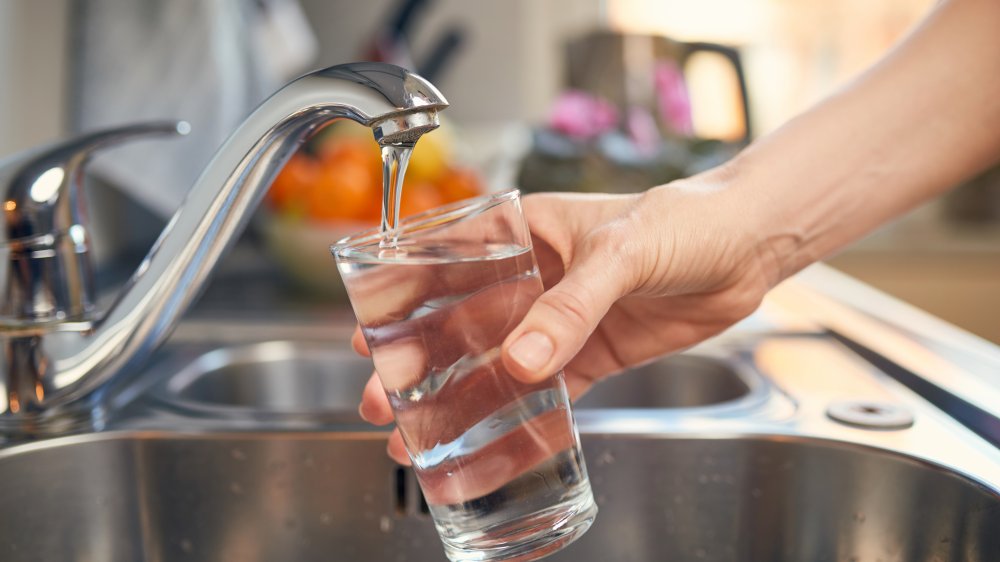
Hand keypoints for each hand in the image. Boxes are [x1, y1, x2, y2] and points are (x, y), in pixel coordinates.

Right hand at [355, 176, 777, 464]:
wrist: (747, 247)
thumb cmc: (684, 221)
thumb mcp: (621, 252)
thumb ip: (572, 305)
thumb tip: (522, 359)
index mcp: (526, 232)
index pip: (449, 263)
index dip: (404, 298)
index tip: (370, 332)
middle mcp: (535, 277)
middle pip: (463, 323)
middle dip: (420, 362)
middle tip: (385, 399)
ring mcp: (561, 318)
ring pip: (498, 363)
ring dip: (461, 397)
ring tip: (422, 433)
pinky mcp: (592, 353)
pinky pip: (548, 391)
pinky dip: (520, 416)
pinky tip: (490, 440)